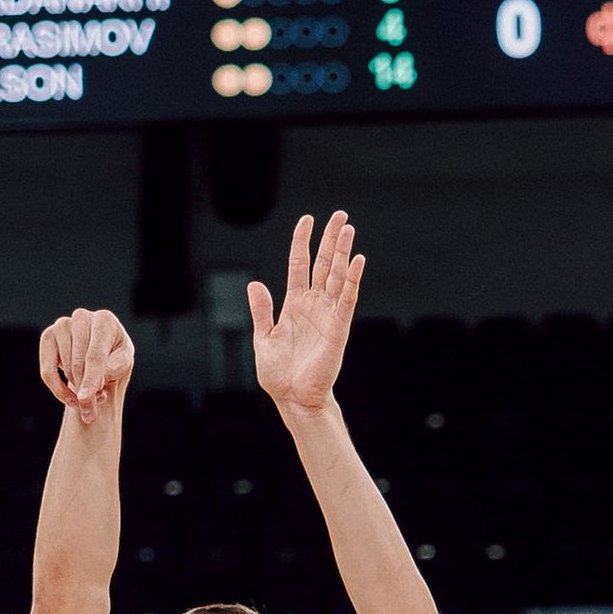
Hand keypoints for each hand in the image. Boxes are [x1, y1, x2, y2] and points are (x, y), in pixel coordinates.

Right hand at [37, 306, 134, 429]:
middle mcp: (82, 317)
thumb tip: (94, 386)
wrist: (101, 350)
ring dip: (77, 388)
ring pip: (65, 369)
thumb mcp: (123, 361)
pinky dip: (58, 389)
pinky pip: (47, 371)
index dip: (91, 379)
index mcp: (105, 320)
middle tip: (93, 407)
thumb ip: (114, 370)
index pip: (95, 355)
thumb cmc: (115, 355)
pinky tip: (70, 399)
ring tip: (90, 391)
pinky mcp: (47, 336)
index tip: (86, 399)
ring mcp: (62, 324)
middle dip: (86, 389)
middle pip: (79, 364)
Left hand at [247, 210, 361, 418]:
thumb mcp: (264, 338)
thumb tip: (255, 284)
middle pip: (323, 263)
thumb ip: (262, 310)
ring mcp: (327, 314)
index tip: (307, 219)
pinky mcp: (338, 327)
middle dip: (330, 239)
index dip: (303, 242)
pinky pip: (347, 299)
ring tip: (348, 228)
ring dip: (343, 252)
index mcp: (294, 304)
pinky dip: (352, 280)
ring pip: (336, 275)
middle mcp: (313, 304)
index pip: (300, 264)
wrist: (292, 398)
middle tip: (340, 215)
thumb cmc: (279, 373)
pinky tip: (357, 261)